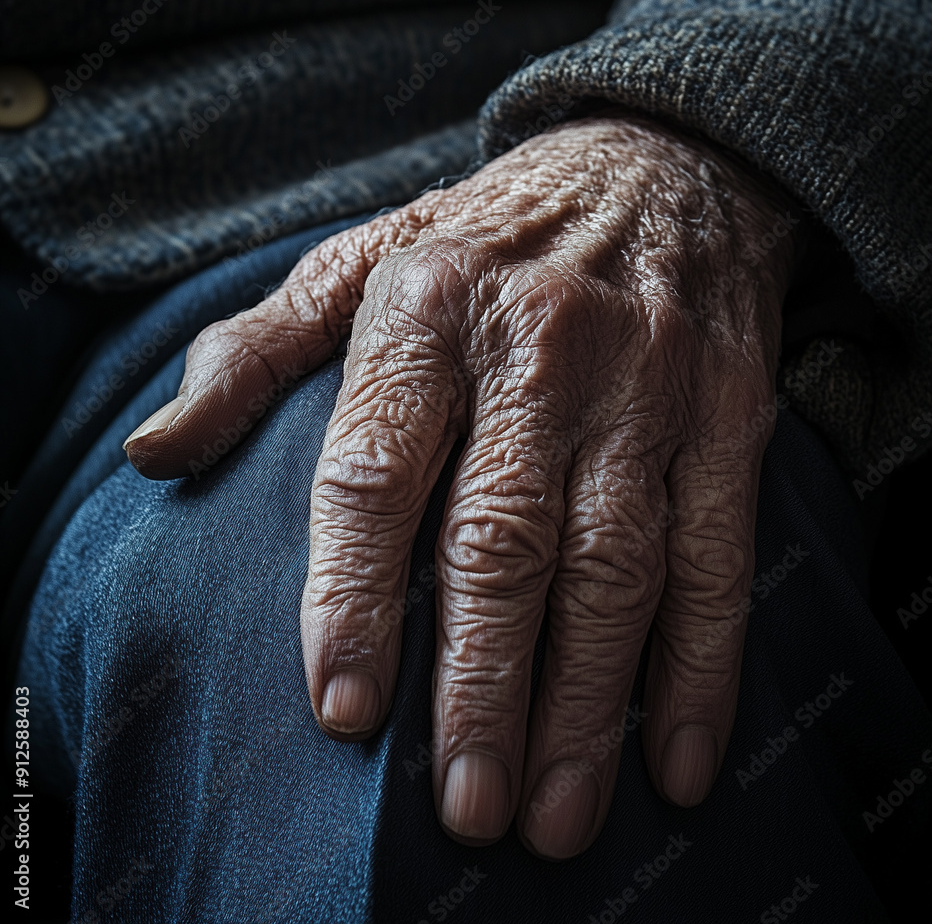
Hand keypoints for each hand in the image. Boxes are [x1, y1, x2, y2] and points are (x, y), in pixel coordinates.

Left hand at [125, 113, 798, 858]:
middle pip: (501, 542)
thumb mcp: (363, 259)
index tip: (344, 709)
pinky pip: (716, 554)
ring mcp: (647, 385)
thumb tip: (156, 452)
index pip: (374, 473)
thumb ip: (256, 353)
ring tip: (554, 814)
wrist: (662, 163)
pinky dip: (699, 665)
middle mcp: (540, 349)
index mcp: (427, 310)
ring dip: (585, 704)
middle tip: (465, 807)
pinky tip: (675, 757)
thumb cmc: (494, 230)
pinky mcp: (729, 415)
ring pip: (613, 566)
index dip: (351, 597)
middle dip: (482, 688)